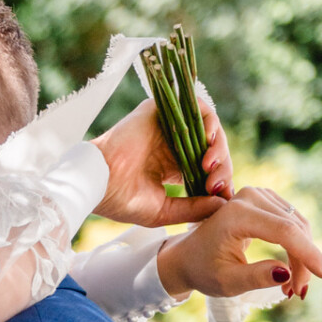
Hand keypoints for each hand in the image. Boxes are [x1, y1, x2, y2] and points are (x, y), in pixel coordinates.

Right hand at [92, 96, 232, 227]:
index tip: (222, 197)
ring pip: (207, 131)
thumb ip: (194, 209)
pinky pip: (196, 109)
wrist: (98, 182)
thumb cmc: (122, 201)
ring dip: (217, 147)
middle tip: (216, 185)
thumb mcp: (164, 211)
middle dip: (220, 168)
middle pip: (210, 151)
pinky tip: (208, 141)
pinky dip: (209, 123)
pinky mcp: (162, 111)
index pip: (207, 170)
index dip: (219, 182)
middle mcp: (172, 146)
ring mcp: (168, 128)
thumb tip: (223, 205)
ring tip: (211, 165)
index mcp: (171, 168)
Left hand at [154, 187, 321, 302]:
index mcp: (237, 215)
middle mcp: (250, 197)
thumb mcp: (226, 282)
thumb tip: (286, 274)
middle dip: (304, 263)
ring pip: (297, 226)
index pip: (285, 231)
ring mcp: (259, 195)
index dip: (308, 254)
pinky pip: (291, 223)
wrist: (186, 256)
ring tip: (294, 287)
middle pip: (294, 229)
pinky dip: (297, 246)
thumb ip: (255, 277)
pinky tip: (292, 270)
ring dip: (302, 257)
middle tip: (299, 293)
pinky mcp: (265, 200)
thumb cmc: (203, 271)